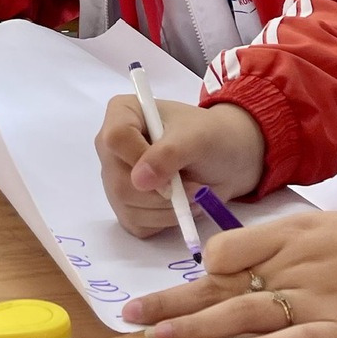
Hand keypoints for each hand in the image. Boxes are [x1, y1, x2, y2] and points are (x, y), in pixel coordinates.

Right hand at [96, 98, 265, 233]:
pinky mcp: (126, 207)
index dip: (140, 159)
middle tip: (195, 189)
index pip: (115, 138)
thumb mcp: (197, 138)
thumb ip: (169, 154)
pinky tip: (180, 204)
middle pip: (119, 181)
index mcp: (122, 113)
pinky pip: (138, 224)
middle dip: (163, 193)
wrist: (224, 161)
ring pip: (129, 207)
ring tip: (193, 193)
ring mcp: (115, 179)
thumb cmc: (211, 138)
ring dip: (169, 208)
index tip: (172, 174)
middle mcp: (111, 148)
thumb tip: (139, 180)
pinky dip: (165, 220)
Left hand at [122, 208, 336, 337]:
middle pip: (223, 286)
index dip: (189, 277)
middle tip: (132, 316)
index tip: (160, 295)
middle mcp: (295, 266)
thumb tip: (220, 261)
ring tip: (161, 337)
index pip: (224, 256)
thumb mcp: (318, 226)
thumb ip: (271, 243)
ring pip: (247, 312)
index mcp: (289, 236)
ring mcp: (318, 299)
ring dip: (200, 326)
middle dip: (173, 303)